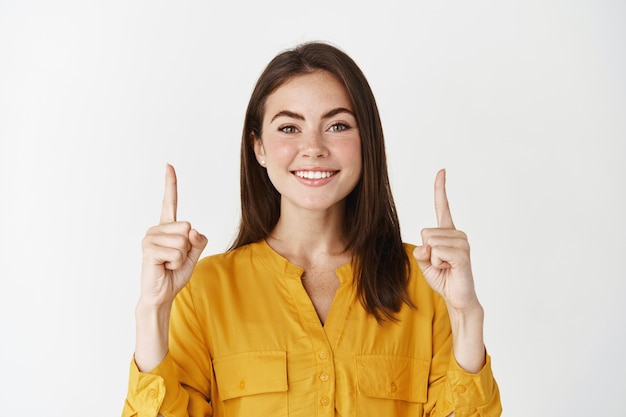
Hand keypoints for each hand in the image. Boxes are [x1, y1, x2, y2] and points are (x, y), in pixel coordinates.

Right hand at [139, 164, 207, 306]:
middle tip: (175, 259)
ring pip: (183, 241)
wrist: (162, 293)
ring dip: (182, 257)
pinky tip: (164, 267)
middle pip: (187, 228)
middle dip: (188, 248)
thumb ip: (198, 239)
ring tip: (169, 264)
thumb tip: (191, 230)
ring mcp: (150, 238)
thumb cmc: (175, 273)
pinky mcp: (149, 249)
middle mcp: (157, 229)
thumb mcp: (194, 254)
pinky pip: (177, 252)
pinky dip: (176, 263)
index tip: (169, 166)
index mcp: (168, 227)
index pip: (170, 201)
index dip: (170, 184)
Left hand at [413, 169, 479, 311]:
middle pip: (425, 232)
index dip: (441, 189)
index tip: (442, 171)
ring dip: (432, 259)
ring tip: (446, 267)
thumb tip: (426, 246)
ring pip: (430, 242)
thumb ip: (421, 250)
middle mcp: (457, 234)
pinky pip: (438, 252)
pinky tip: (450, 269)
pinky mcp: (463, 255)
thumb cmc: (443, 277)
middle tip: (439, 263)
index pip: (443, 206)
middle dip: (426, 250)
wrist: (457, 297)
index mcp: (447, 232)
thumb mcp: (424, 261)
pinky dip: (437, 263)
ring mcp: (462, 243)